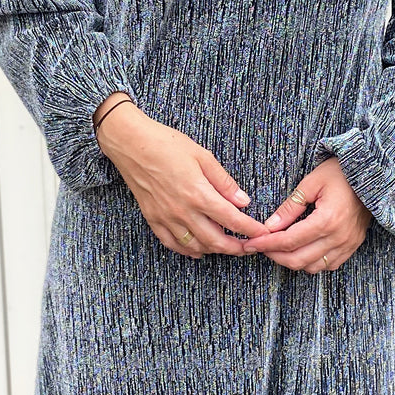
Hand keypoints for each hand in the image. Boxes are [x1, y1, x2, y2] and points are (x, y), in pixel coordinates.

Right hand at [94, 101, 269, 258]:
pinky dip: (188, 250)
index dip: (250, 230)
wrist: (131, 144)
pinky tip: (199, 250)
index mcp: (199, 194)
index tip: (262, 233)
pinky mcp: (153, 219)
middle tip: (250, 247)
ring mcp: (166, 218)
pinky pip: (173, 244)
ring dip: (215, 250)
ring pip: (196, 246)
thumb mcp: (202, 156)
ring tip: (228, 247)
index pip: (232, 220)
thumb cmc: (167, 144)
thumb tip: (243, 201)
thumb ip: (224, 182)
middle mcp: (183, 211)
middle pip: (216, 240)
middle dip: (237, 248)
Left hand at [238, 156, 372, 273]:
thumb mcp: (311, 183)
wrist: (372, 174)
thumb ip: (290, 207)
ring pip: (312, 267)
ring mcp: (348, 244)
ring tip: (278, 249)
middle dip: (274, 256)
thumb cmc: (341, 173)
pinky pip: (329, 266)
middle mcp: (339, 237)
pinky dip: (311, 263)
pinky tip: (301, 251)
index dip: (266, 244)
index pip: (289, 241)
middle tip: (260, 247)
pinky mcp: (353, 246)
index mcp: (327, 220)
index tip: (251, 244)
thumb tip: (270, 226)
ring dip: (292, 261)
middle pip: (298, 259)